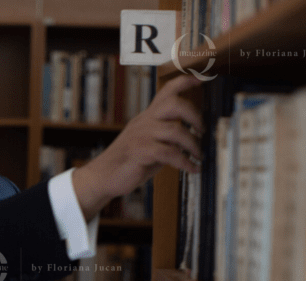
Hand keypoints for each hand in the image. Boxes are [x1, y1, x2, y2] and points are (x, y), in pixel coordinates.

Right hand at [72, 75, 204, 218]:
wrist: (103, 176)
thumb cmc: (128, 161)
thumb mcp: (148, 142)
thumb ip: (166, 136)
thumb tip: (193, 136)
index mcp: (147, 117)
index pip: (166, 92)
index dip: (185, 82)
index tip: (202, 78)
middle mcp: (145, 122)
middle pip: (174, 104)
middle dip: (195, 115)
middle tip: (203, 130)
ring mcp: (141, 136)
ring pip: (176, 130)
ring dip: (193, 144)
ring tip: (199, 155)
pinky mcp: (140, 152)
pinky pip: (170, 153)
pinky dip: (185, 162)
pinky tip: (192, 168)